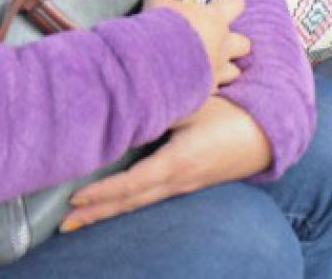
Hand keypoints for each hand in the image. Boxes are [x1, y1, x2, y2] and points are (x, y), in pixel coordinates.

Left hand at [63, 96, 271, 230]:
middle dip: (96, 212)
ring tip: (80, 220)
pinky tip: (116, 203)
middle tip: (66, 224)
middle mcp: (176, 181)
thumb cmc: (232, 116)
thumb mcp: (196, 106)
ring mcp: (182, 185)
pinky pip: (150, 196)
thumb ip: (165, 107)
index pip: (131, 183)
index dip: (102, 192)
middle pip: (129, 201)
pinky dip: (127, 202)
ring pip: (138, 201)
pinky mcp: (186, 183)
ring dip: (108, 211)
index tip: (75, 198)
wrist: (266, 137)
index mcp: (177, 163)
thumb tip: (131, 108)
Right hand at [139, 0, 249, 89]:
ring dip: (225, 69)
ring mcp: (217, 70)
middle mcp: (222, 45)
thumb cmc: (162, 29)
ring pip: (234, 71)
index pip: (236, 4)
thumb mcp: (156, 5)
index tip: (227, 2)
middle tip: (217, 41)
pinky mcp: (207, 91)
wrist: (154, 66)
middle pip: (244, 43)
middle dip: (235, 43)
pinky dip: (208, 88)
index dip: (233, 2)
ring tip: (209, 67)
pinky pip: (215, 91)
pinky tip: (197, 86)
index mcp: (214, 19)